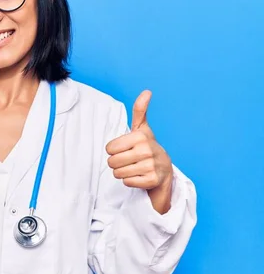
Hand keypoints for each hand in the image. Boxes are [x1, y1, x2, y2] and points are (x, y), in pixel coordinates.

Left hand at [105, 90, 173, 212]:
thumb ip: (140, 110)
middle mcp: (147, 150)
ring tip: (133, 168)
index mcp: (140, 136)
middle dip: (116, 163)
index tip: (125, 149)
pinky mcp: (152, 180)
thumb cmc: (146, 146)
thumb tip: (147, 91)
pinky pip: (127, 183)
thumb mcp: (142, 128)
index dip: (113, 150)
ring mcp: (151, 166)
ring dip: (122, 173)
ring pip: (118, 173)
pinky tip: (139, 176)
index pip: (109, 148)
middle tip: (128, 161)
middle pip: (112, 162)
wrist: (164, 169)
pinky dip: (130, 181)